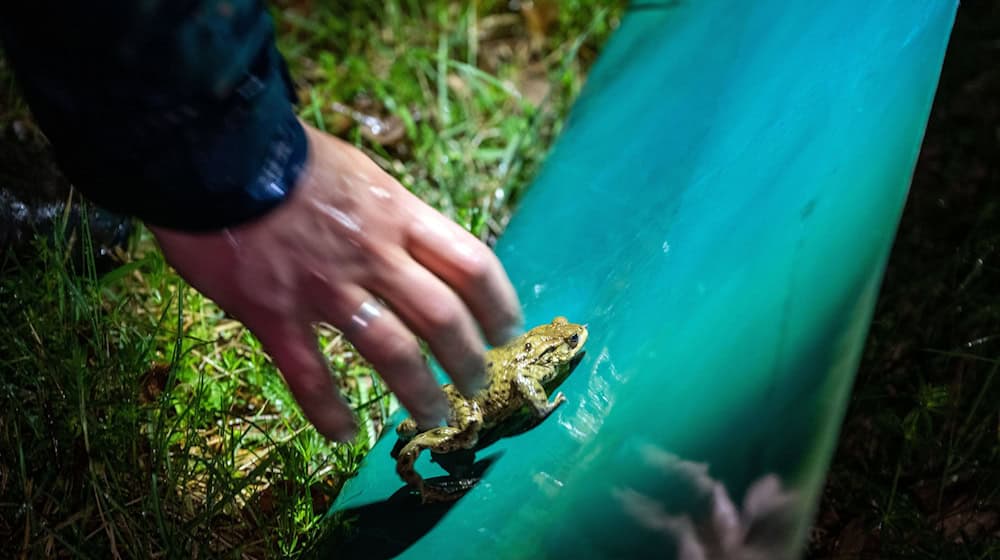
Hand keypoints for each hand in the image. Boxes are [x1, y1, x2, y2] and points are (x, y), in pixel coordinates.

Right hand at [151, 122, 522, 440]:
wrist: (211, 150)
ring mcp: (325, 287)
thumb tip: (419, 248)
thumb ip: (392, 214)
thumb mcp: (360, 173)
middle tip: (479, 386)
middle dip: (470, 359)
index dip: (499, 305)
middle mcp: (374, 253)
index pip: (472, 264)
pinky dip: (329, 411)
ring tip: (437, 419)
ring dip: (421, 392)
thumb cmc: (286, 156)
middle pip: (443, 316)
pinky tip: (344, 435)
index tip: (508, 332)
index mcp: (398, 214)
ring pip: (391, 351)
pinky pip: (309, 374)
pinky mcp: (274, 313)